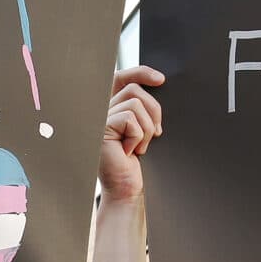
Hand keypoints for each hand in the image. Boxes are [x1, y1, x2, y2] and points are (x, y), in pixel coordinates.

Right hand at [101, 66, 164, 202]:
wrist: (128, 188)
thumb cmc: (137, 163)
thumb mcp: (144, 129)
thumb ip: (145, 108)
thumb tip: (159, 83)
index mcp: (112, 109)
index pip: (123, 79)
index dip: (141, 73)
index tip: (161, 80)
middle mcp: (102, 111)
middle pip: (134, 89)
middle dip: (154, 110)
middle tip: (156, 134)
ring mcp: (99, 119)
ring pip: (135, 104)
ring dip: (146, 129)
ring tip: (139, 147)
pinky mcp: (100, 129)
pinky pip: (130, 119)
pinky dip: (138, 137)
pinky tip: (129, 152)